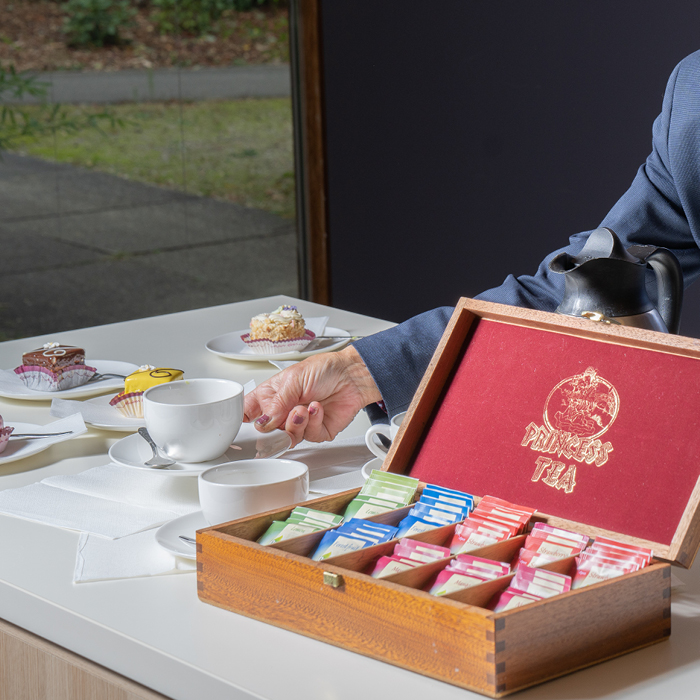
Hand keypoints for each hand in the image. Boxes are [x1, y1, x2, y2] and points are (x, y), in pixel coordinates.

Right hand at [244, 345, 381, 445]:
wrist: (353, 375)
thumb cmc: (325, 369)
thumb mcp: (294, 379)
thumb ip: (276, 403)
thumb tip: (263, 423)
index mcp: (272, 395)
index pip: (249, 411)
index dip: (244, 420)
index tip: (245, 424)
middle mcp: (284, 410)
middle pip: (267, 431)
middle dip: (275, 425)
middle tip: (282, 415)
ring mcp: (300, 422)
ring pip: (287, 437)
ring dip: (295, 423)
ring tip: (303, 408)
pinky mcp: (317, 431)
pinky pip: (309, 436)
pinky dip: (313, 422)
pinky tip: (317, 408)